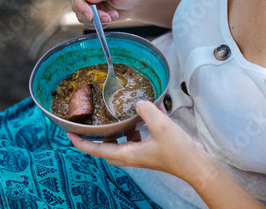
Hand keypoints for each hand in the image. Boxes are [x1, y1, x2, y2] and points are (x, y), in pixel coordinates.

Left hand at [68, 100, 206, 179]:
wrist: (195, 163)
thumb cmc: (177, 151)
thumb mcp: (160, 126)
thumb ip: (146, 111)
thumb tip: (137, 103)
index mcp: (128, 154)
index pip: (98, 150)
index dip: (82, 143)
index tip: (70, 135)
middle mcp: (132, 156)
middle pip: (108, 149)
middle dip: (97, 139)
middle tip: (91, 125)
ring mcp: (143, 154)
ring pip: (123, 143)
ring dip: (118, 132)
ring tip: (116, 116)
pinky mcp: (153, 149)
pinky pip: (139, 137)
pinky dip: (138, 126)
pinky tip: (146, 111)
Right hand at [70, 0, 141, 25]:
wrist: (134, 2)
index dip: (80, 3)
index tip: (90, 15)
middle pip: (76, 5)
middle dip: (92, 15)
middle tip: (107, 18)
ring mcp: (86, 1)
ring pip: (82, 16)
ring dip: (98, 20)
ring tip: (113, 15)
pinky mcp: (90, 12)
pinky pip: (88, 23)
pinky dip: (101, 23)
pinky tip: (112, 16)